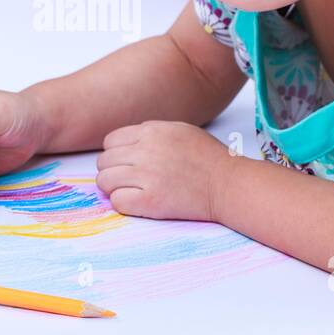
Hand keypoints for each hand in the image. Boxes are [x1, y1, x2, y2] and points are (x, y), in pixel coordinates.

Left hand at [96, 121, 233, 221]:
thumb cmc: (209, 160)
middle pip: (104, 161)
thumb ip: (151, 134)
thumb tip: (126, 145)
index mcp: (152, 131)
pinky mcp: (150, 200)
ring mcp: (147, 175)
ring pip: (105, 181)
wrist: (229, 184)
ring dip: (114, 189)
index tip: (126, 164)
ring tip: (132, 192)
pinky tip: (139, 203)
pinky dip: (123, 203)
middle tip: (129, 182)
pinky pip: (116, 201)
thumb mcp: (180, 131)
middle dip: (113, 172)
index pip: (110, 141)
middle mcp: (146, 150)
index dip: (115, 154)